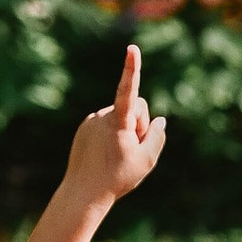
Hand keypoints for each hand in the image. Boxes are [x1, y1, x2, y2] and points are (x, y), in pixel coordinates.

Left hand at [60, 47, 165, 213]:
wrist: (84, 192)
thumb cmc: (117, 178)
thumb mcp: (147, 160)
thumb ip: (157, 136)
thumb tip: (158, 120)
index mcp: (117, 122)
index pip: (128, 91)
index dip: (132, 69)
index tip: (132, 48)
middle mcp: (102, 116)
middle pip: (134, 108)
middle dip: (140, 124)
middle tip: (134, 150)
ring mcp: (91, 120)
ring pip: (120, 116)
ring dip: (125, 131)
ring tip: (117, 155)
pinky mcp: (85, 127)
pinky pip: (107, 123)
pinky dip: (112, 134)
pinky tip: (107, 154)